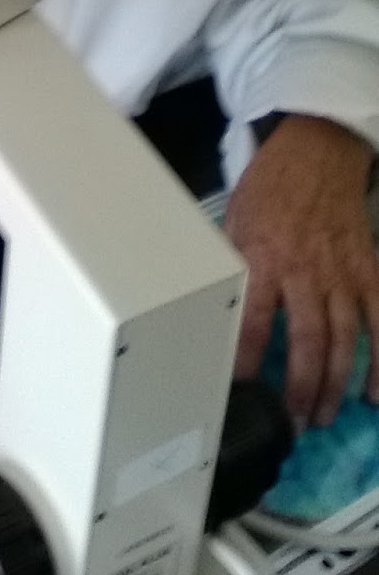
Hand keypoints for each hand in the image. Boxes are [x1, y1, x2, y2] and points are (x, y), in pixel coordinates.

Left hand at [226, 115, 378, 428]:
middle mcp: (306, 270)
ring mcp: (344, 274)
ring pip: (344, 340)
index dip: (247, 360)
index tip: (239, 391)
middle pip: (307, 340)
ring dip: (335, 385)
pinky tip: (375, 396)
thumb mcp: (234, 222)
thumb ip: (231, 266)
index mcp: (264, 257)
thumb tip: (210, 306)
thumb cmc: (270, 188)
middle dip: (300, 387)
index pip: (253, 319)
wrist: (317, 152)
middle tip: (291, 422)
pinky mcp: (370, 272)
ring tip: (322, 417)